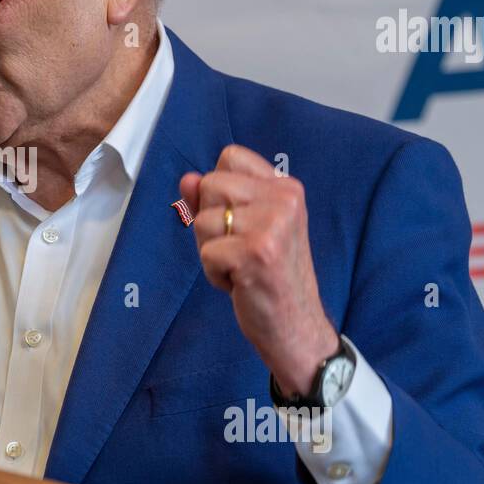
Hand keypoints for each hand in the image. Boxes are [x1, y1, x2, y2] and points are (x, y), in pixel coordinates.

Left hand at [181, 145, 336, 396]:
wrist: (296, 327)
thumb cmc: (270, 277)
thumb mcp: (248, 229)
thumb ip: (216, 201)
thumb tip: (186, 178)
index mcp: (287, 188)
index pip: (230, 157)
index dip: (219, 190)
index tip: (239, 220)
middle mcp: (284, 200)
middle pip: (209, 185)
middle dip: (210, 222)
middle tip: (239, 250)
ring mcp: (272, 225)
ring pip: (203, 220)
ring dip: (211, 251)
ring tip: (241, 267)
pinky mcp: (255, 253)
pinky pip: (206, 252)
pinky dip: (214, 274)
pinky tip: (240, 283)